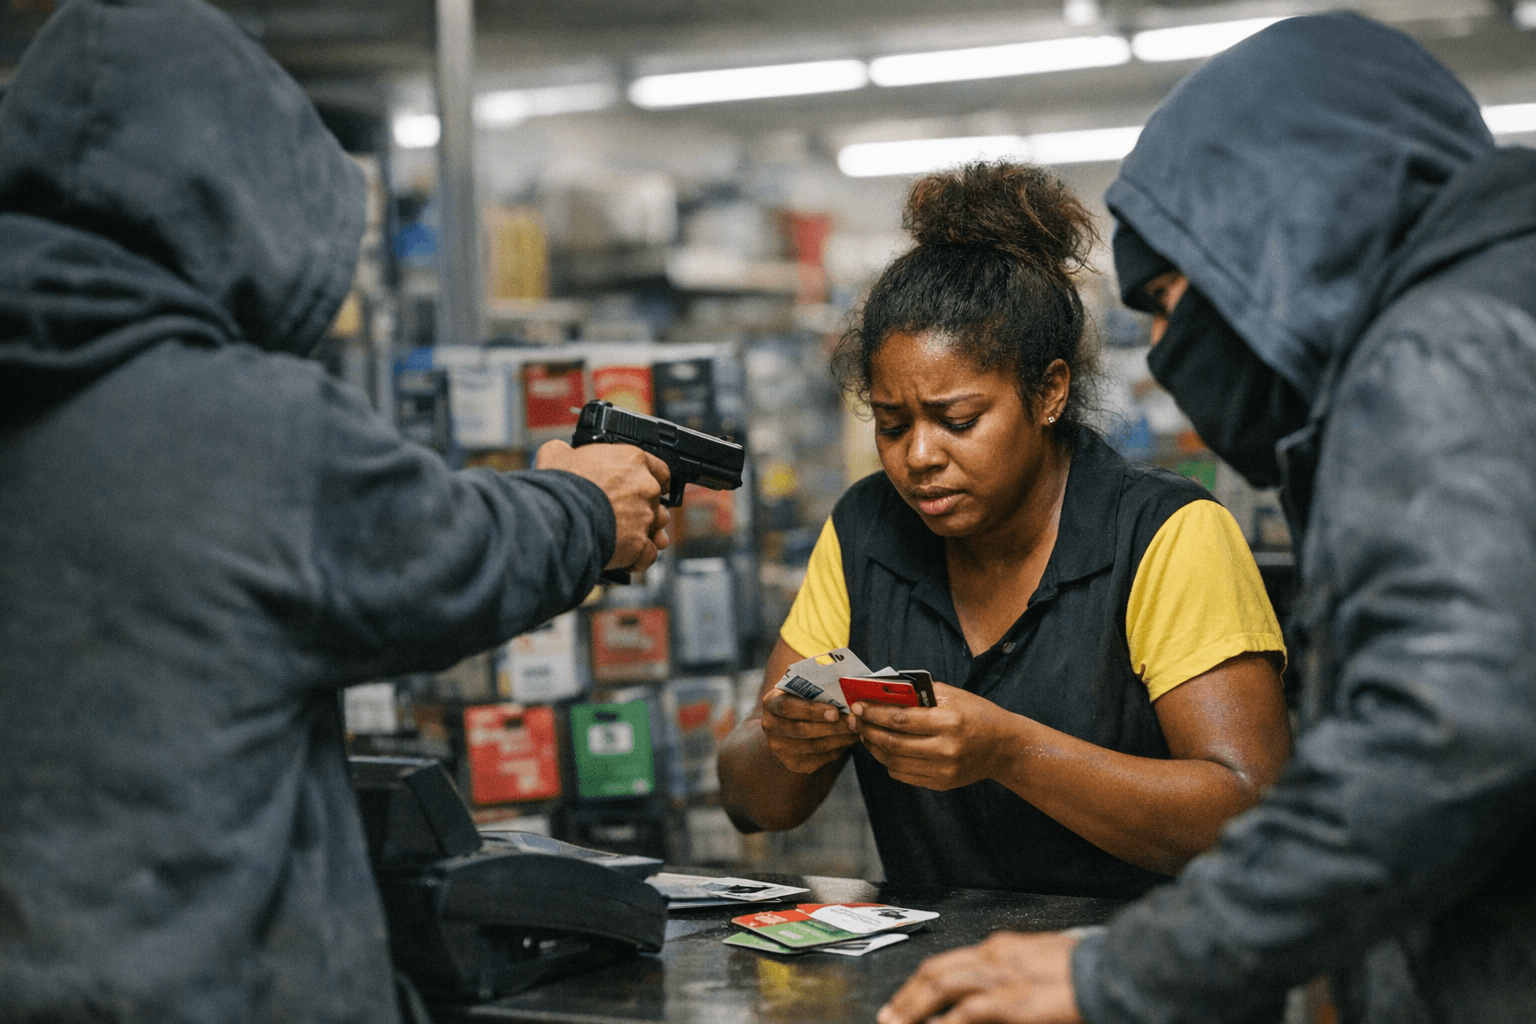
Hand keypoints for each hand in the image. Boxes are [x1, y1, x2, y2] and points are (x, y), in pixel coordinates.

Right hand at [535, 440, 669, 572]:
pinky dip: (640, 559)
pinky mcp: (639, 544)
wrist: (560, 516)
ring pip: (657, 528)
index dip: (655, 480)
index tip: (649, 487)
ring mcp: (645, 517)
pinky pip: (648, 555)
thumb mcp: (557, 454)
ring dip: (647, 533)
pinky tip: (628, 561)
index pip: (660, 470)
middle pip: (657, 501)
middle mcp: (645, 487)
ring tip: (629, 538)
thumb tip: (560, 451)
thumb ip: (566, 451)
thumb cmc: (562, 486)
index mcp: (632, 461)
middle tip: (627, 515)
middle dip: (646, 509)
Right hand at [759, 691, 859, 773]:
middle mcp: (770, 726)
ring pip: (814, 746)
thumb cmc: (803, 697)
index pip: (788, 707)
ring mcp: (779, 747)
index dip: (812, 710)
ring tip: (856, 730)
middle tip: (854, 721)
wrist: (790, 720)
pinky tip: (847, 741)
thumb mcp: (804, 686)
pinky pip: (818, 759)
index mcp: (771, 702)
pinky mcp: (791, 763)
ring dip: (839, 739)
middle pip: (803, 730)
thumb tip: (845, 683)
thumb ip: (819, 684)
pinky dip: (837, 750)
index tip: (835, 711)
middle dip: (833, 726)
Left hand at [850, 682, 1014, 790]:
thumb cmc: (978, 715)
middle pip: (893, 742)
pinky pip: (903, 775)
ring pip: (894, 761)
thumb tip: (884, 690)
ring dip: (874, 747)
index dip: (875, 713)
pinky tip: (884, 749)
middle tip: (856, 721)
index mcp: (949, 722)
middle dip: (869, 730)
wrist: (1004, 748)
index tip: (858, 706)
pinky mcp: (941, 783)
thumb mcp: (954, 696)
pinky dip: (888, 762)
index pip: (901, 719)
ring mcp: (943, 770)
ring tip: (866, 734)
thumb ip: (920, 693)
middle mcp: (946, 749)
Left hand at [878, 932, 1081, 1023]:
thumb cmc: (1086, 973)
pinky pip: (967, 1012)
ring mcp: (1002, 977)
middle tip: (890, 1015)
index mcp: (1002, 948)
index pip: (950, 962)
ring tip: (897, 1023)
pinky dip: (945, 1022)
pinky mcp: (1013, 1002)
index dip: (922, 981)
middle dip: (908, 994)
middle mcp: (995, 956)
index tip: (907, 998)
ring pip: (942, 985)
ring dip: (914, 1006)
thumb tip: (983, 1002)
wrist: (1116, 971)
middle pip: (936, 970)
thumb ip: (1010, 976)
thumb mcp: (1041, 966)